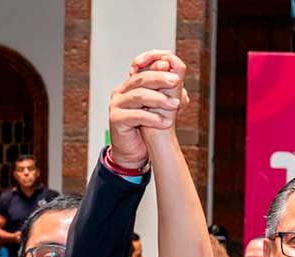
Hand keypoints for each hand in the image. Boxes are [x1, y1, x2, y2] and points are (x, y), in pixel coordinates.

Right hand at [109, 50, 188, 168]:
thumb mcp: (158, 107)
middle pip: (140, 79)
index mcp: (130, 86)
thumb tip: (177, 75)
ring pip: (138, 96)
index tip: (172, 67)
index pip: (142, 70)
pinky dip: (152, 118)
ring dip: (159, 99)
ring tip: (175, 104)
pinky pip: (135, 115)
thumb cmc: (146, 128)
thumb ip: (166, 92)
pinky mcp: (116, 119)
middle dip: (160, 78)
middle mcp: (121, 92)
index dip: (155, 66)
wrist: (134, 152)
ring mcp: (116, 105)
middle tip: (175, 80)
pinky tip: (165, 122)